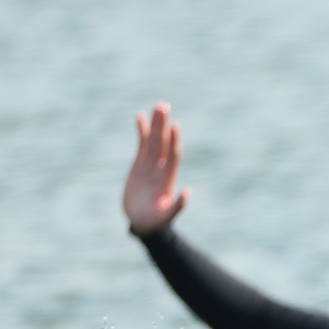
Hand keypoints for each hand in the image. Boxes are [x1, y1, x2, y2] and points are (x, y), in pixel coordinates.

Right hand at [123, 102, 188, 235]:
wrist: (143, 223)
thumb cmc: (155, 222)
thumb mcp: (166, 216)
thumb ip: (177, 206)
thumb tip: (188, 192)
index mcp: (168, 178)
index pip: (173, 155)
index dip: (174, 141)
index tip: (175, 125)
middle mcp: (161, 168)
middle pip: (163, 143)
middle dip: (164, 125)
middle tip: (164, 105)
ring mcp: (151, 165)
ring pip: (154, 140)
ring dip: (155, 123)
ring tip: (157, 105)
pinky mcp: (140, 164)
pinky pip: (142, 144)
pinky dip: (142, 131)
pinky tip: (141, 116)